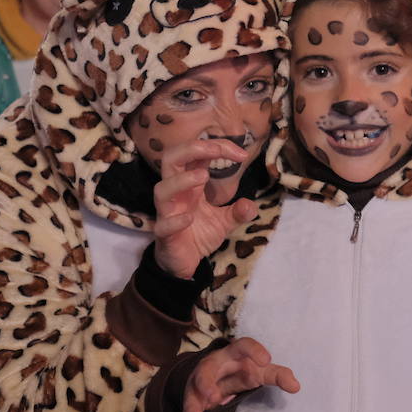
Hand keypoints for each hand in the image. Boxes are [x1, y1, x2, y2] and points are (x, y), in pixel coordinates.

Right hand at [152, 139, 257, 279]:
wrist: (185, 264)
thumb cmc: (199, 234)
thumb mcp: (225, 221)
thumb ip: (238, 211)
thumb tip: (250, 204)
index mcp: (191, 184)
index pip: (197, 154)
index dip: (218, 147)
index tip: (242, 154)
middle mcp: (177, 193)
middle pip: (171, 159)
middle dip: (192, 148)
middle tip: (216, 150)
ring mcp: (168, 213)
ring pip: (162, 189)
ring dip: (181, 180)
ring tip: (203, 177)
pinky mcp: (164, 234)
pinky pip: (164, 224)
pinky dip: (175, 220)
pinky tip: (190, 218)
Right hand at [184, 337, 298, 411]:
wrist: (216, 373)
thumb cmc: (243, 369)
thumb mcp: (260, 371)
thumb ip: (278, 376)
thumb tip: (296, 387)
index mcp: (233, 354)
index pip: (243, 345)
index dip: (254, 350)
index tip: (267, 360)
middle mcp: (213, 366)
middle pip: (205, 370)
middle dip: (206, 383)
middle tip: (214, 395)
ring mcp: (199, 384)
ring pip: (192, 395)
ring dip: (192, 409)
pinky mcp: (193, 401)